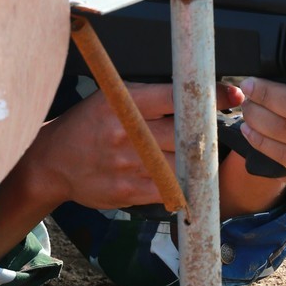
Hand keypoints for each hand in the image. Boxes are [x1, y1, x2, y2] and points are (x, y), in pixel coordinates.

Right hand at [0, 80, 239, 258]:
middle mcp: (127, 133)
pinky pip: (165, 190)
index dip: (207, 96)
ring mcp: (127, 165)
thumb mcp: (112, 95)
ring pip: (179, 165)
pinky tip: (184, 179)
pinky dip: (179, 185)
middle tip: (220, 130)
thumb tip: (191, 92)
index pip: (176, 97)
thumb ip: (148, 96)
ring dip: (197, 162)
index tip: (231, 95)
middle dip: (206, 133)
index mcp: (125, 102)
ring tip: (205, 156)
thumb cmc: (89, 121)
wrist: (55, 160)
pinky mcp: (126, 192)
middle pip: (184, 134)